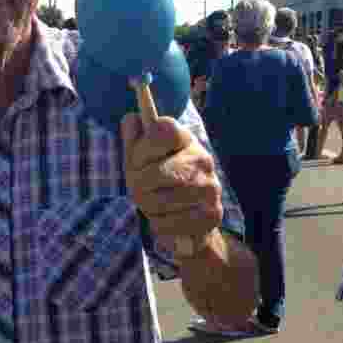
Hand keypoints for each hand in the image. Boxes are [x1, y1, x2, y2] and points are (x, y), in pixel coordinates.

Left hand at [121, 114, 222, 249]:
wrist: (188, 217)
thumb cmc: (158, 180)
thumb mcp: (141, 157)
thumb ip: (133, 138)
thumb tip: (131, 119)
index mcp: (185, 138)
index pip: (163, 130)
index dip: (141, 148)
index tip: (137, 160)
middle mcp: (202, 159)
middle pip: (154, 173)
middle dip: (137, 185)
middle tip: (138, 188)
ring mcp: (210, 187)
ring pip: (158, 201)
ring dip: (147, 206)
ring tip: (154, 203)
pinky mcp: (212, 214)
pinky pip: (167, 222)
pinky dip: (158, 224)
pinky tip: (166, 218)